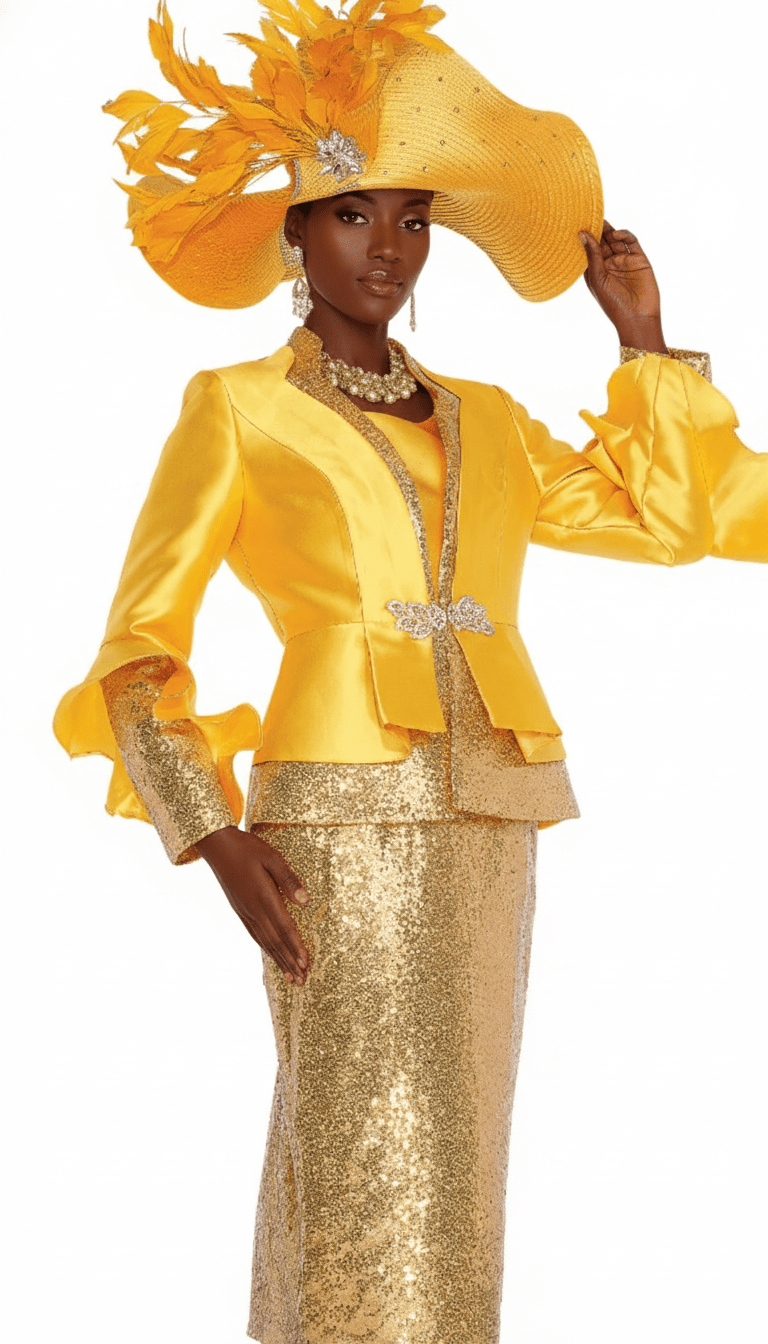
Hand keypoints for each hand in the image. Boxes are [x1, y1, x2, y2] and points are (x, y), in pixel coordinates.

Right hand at [196, 825, 311, 985]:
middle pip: (275, 941)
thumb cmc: (246, 847)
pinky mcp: (239, 909)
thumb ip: (289, 879)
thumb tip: (305, 901)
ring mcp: (244, 911)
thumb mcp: (272, 857)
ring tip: (290, 977)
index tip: (305, 963)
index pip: (284, 927)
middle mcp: (253, 909)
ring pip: (264, 941)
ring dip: (279, 959)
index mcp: (263, 897)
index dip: (295, 947)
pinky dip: (266, 948)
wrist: (216, 845)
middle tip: (301, 980)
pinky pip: (254, 934)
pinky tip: (272, 955)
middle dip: (289, 961)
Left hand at [579, 221, 667, 353]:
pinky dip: (624, 235)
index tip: (577, 222)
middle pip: (602, 241)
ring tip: (601, 221)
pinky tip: (616, 234)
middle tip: (590, 215)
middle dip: (597, 229)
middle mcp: (609, 264)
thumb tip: (582, 233)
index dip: (585, 237)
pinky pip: (630, 242)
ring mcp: (624, 261)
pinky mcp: (639, 259)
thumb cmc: (613, 303)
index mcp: (596, 271)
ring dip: (608, 230)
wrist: (637, 317)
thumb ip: (592, 255)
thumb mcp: (597, 278)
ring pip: (615, 239)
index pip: (589, 249)